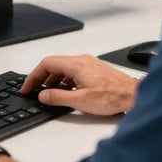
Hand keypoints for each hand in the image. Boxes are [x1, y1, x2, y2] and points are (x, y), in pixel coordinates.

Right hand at [22, 54, 137, 115]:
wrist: (133, 95)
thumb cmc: (112, 96)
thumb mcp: (80, 101)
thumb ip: (58, 97)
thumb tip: (43, 95)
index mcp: (75, 64)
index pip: (46, 64)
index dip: (34, 76)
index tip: (28, 87)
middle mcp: (81, 60)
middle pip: (54, 65)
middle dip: (42, 78)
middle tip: (34, 91)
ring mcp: (88, 64)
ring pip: (64, 68)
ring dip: (53, 80)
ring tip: (49, 94)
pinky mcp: (94, 70)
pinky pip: (73, 71)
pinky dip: (64, 80)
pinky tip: (66, 92)